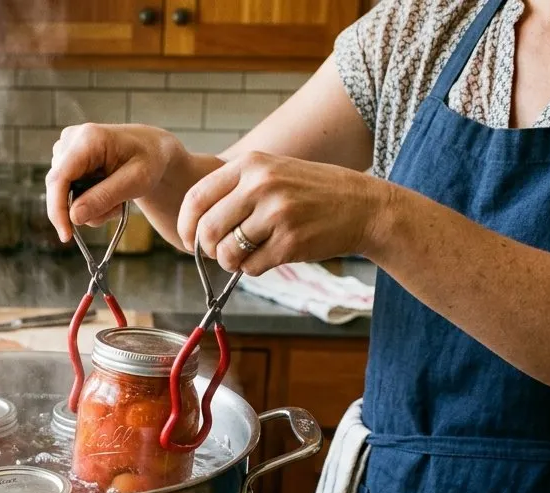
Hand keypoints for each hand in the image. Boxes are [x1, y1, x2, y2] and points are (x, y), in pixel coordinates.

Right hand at [46, 123, 181, 241]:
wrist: (152, 149)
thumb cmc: (149, 160)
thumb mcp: (136, 181)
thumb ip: (104, 198)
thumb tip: (74, 217)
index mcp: (88, 139)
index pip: (60, 178)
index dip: (57, 209)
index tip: (66, 236)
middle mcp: (70, 140)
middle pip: (58, 188)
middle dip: (84, 209)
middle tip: (115, 209)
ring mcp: (65, 149)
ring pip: (63, 193)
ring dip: (90, 206)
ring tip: (116, 199)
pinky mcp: (65, 160)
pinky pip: (67, 191)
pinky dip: (87, 201)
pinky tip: (107, 193)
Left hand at [177, 151, 387, 274]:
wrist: (364, 206)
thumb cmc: (312, 192)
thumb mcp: (272, 171)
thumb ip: (235, 189)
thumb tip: (194, 223)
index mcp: (251, 165)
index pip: (196, 198)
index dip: (186, 225)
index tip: (188, 240)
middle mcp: (261, 186)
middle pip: (208, 230)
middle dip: (207, 250)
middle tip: (220, 253)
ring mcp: (277, 215)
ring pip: (227, 253)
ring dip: (231, 263)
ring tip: (247, 256)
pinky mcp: (291, 243)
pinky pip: (251, 268)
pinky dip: (253, 269)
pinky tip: (270, 257)